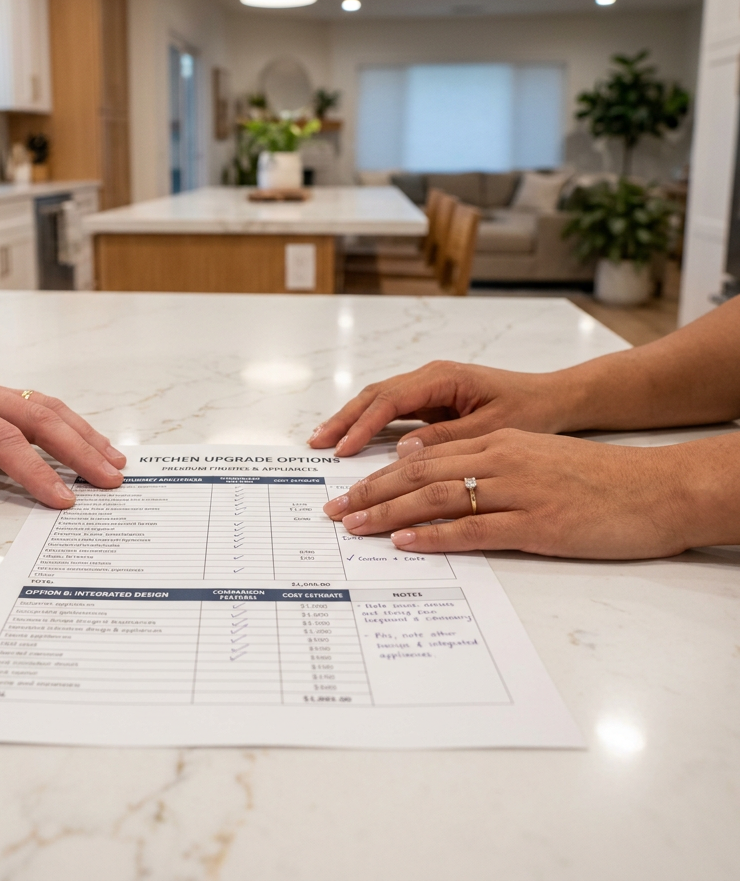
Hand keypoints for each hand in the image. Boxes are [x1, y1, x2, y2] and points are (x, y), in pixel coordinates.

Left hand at [0, 363, 125, 516]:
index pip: (3, 440)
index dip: (36, 470)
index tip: (62, 498)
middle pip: (40, 418)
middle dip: (79, 449)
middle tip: (111, 479)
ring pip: (48, 407)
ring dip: (84, 434)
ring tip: (115, 462)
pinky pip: (41, 407)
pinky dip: (72, 425)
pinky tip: (90, 442)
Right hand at [308, 361, 580, 456]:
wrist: (553, 397)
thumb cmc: (530, 409)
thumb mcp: (492, 429)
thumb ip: (448, 438)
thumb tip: (404, 451)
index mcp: (443, 377)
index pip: (390, 400)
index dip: (363, 425)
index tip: (342, 449)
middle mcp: (430, 377)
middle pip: (374, 395)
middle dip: (344, 419)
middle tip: (316, 443)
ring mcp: (428, 387)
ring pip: (378, 400)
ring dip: (350, 420)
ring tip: (323, 440)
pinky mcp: (431, 401)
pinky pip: (391, 410)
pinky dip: (368, 423)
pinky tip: (352, 439)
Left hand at [322, 428, 692, 558]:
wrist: (653, 489)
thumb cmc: (595, 479)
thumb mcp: (535, 459)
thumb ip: (486, 464)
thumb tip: (436, 477)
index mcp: (497, 443)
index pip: (423, 457)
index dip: (380, 474)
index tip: (348, 490)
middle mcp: (499, 460)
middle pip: (418, 474)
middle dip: (370, 492)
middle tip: (334, 510)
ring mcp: (517, 491)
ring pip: (436, 498)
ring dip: (389, 513)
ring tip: (354, 526)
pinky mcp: (536, 523)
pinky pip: (473, 528)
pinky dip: (434, 536)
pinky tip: (405, 543)